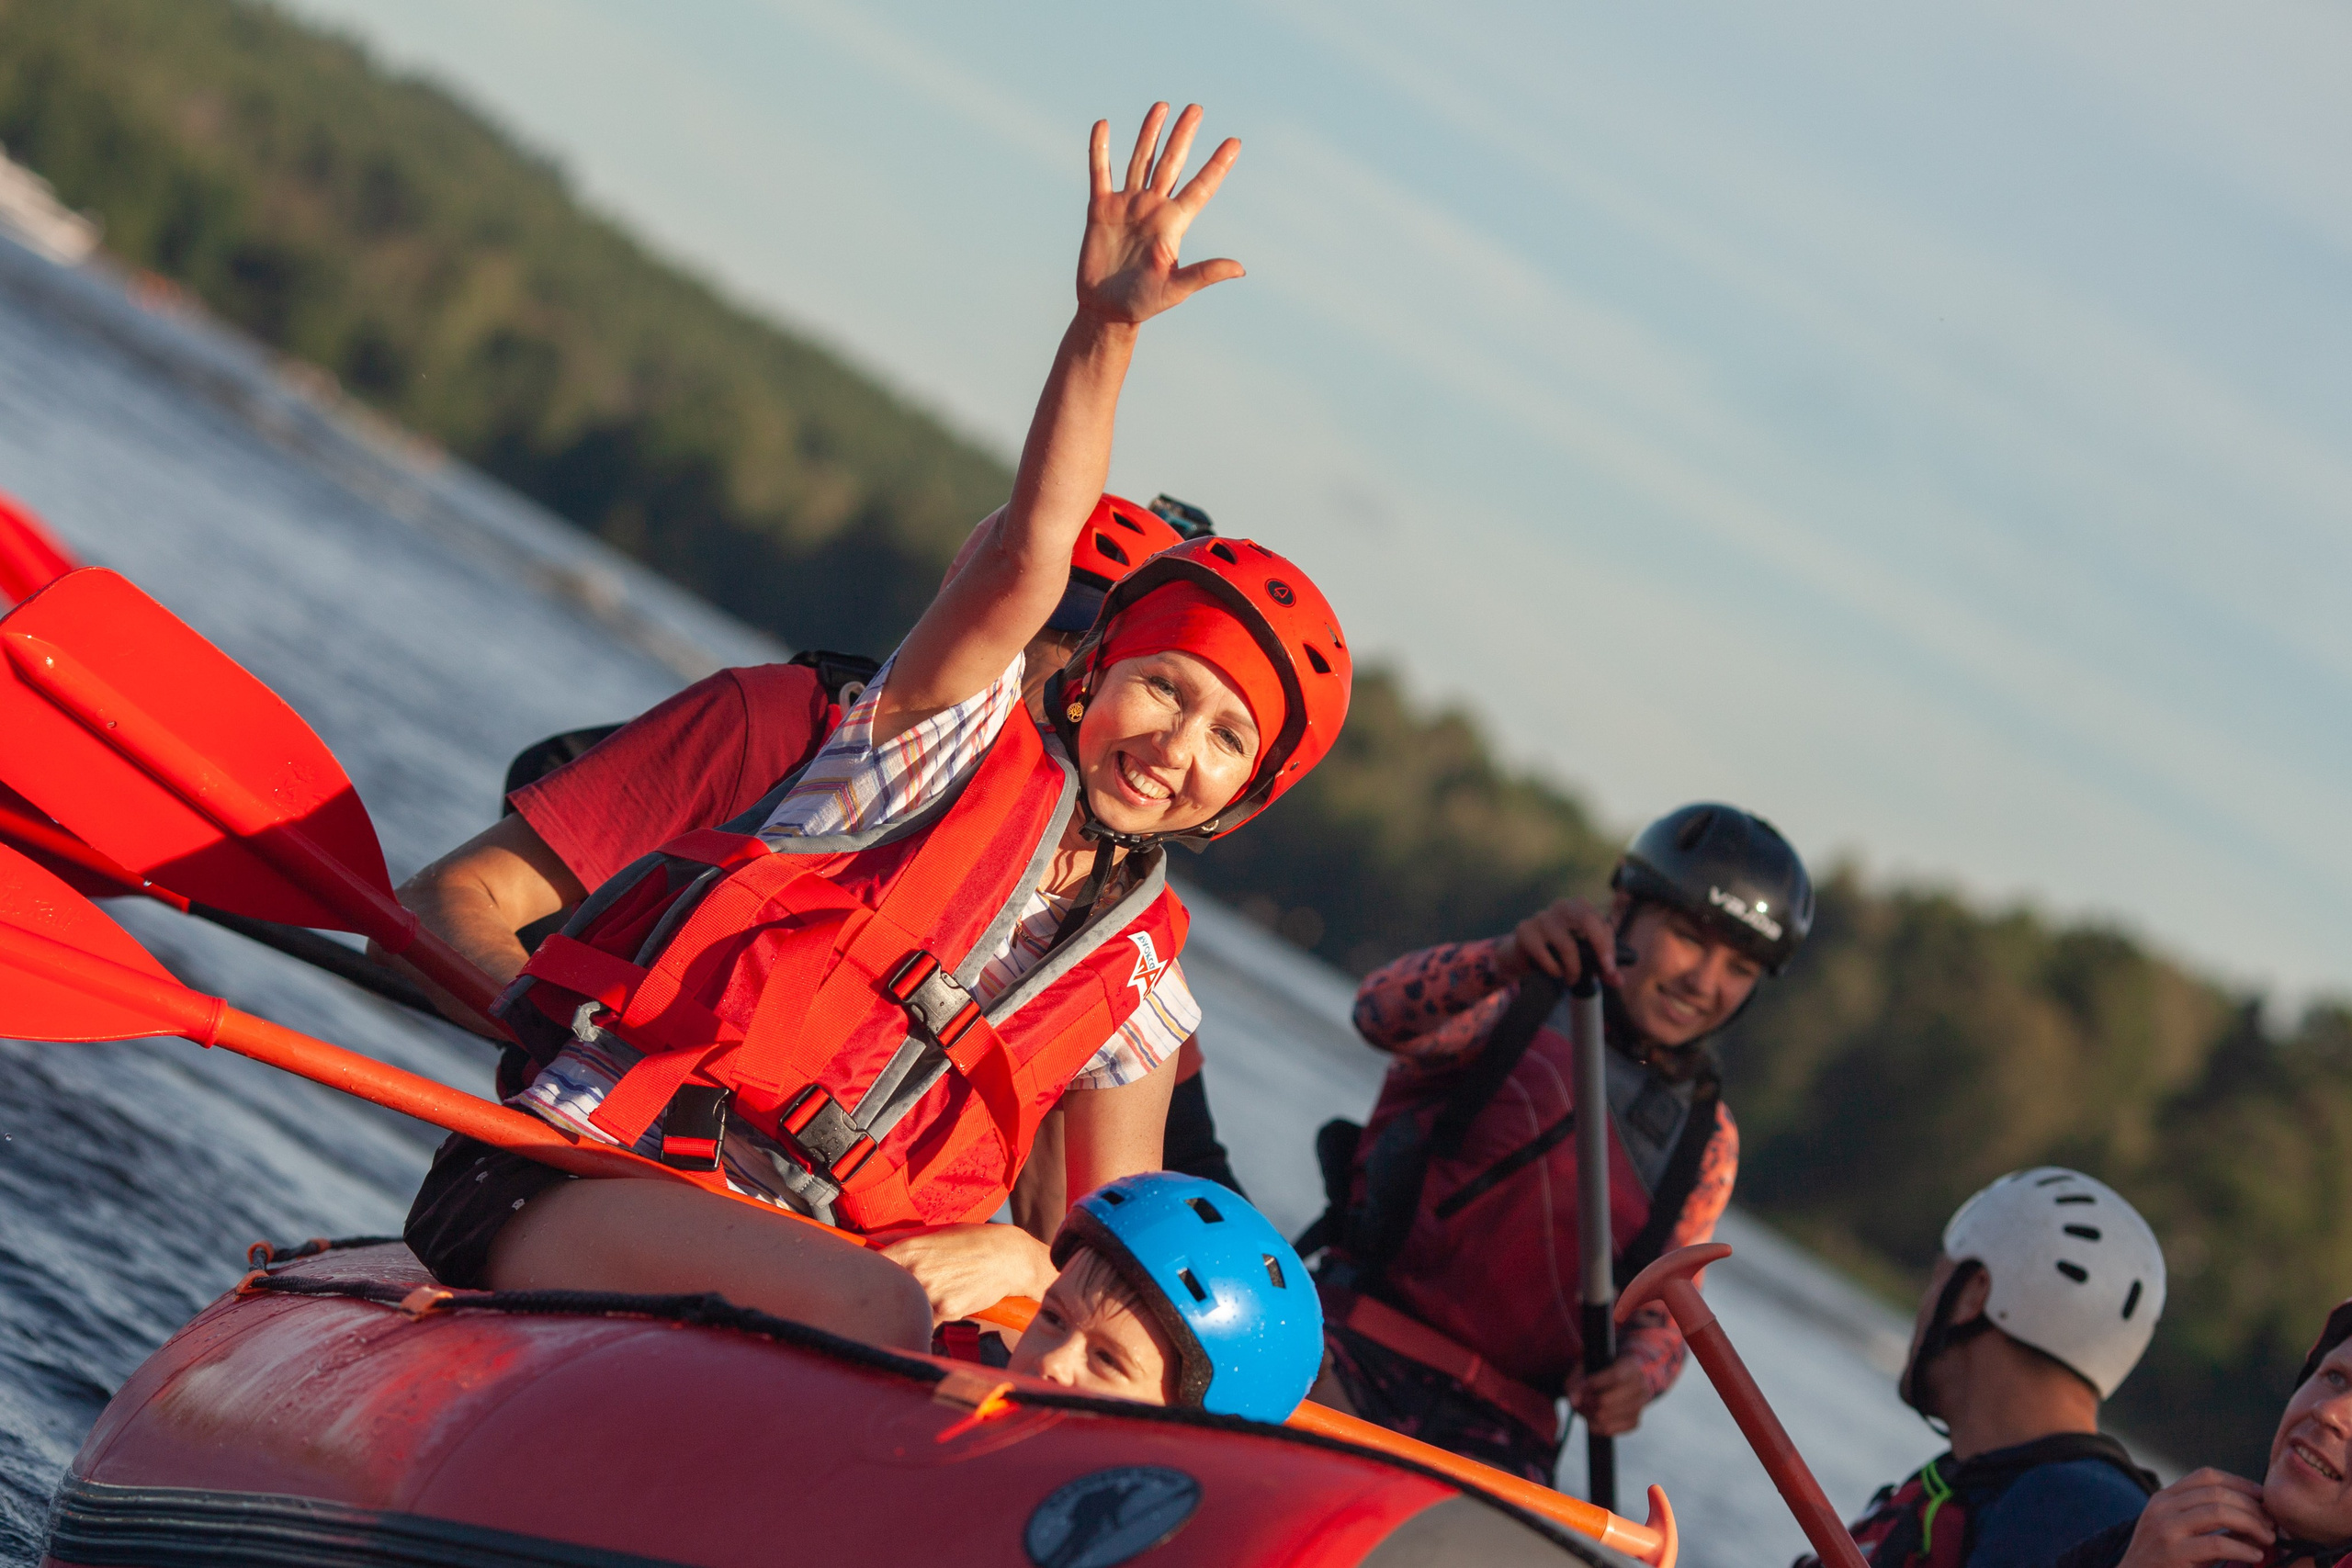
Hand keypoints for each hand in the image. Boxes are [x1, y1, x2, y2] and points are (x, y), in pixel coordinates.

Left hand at [879, 1223, 1056, 1326]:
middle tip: (893, 1296)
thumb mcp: (934, 1233)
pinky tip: (946, 1300)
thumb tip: (865, 1244)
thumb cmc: (970, 1241)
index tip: (860, 1281)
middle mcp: (916, 1271)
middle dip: (886, 1298)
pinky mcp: (946, 1311)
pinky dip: (931, 1316)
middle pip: (883, 1295)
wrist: (1008, 1257)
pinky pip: (927, 1321)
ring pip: (906, 1310)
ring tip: (931, 1293)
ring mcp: (930, 1294)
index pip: (870, 1268)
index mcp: (909, 1249)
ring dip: (910, 1308)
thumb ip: (898, 1241)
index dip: (862, 1277)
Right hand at [1078, 104, 1242, 325]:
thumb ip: (1204, 274)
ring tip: (1162, 106)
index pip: (1200, 187)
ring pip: (1141, 161)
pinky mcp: (1101, 209)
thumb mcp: (1176, 289)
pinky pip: (1100, 173)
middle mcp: (1152, 208)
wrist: (1106, 311)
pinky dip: (1100, 150)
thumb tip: (1240, 269)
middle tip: (1196, 109)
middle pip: (1171, 164)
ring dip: (1150, 133)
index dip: (1217, 165)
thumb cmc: (1144, 304)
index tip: (1234, 143)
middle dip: (1183, 136)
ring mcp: (1127, 205)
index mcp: (1173, 224)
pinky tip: (1102, 125)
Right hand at [1500, 897, 1620, 987]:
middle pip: (1587, 919)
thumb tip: (1619, 981)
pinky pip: (1544, 954)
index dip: (1608, 947)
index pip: (1601, 923)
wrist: (1520, 953)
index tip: (1610, 969)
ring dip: (1574, 968)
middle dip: (1600, 947)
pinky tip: (1555, 972)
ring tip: (1572, 979)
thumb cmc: (1557, 951)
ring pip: (1567, 944)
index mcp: (1579, 907)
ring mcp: (1541, 917)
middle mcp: (1561, 906)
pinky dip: (1553, 969)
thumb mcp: (1583, 958)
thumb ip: (1602, 969)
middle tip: (1604, 971)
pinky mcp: (1525, 931)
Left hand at [1565, 1354, 1648, 1437]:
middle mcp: (1642, 1385)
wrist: (1620, 1378)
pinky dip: (1593, 1425)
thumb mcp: (1588, 1365)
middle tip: (1575, 1400)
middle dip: (1586, 1402)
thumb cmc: (1601, 1369)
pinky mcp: (1635, 1422)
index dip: (1595, 1383)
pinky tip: (1588, 1416)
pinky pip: (1609, 1429)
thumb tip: (1574, 1402)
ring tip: (1580, 1407)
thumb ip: (1578, 1381)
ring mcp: (1640, 1406)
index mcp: (1633, 1365)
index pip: (1616, 1377)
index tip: (1579, 1387)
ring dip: (1587, 1414)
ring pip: (1606, 1417)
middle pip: (1608, 1401)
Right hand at [2115, 1470, 2272, 1566]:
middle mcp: (2162, 1508)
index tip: (2263, 1498)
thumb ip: (2203, 1519)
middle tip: (2271, 1523)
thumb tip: (2252, 1515)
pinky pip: (2218, 1543)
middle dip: (2252, 1506)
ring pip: (2219, 1512)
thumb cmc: (2162, 1562)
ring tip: (2267, 1538)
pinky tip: (2255, 1556)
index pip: (2206, 1476)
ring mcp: (2166, 1529)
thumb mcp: (2175, 1531)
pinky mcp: (2175, 1554)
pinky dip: (2243, 1548)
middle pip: (2217, 1492)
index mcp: (2163, 1498)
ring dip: (2252, 1523)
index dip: (2240, 1483)